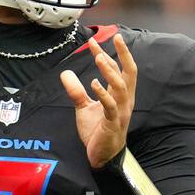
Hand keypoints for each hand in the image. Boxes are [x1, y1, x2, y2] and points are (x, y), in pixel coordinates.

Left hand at [60, 33, 136, 169]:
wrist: (100, 156)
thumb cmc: (97, 131)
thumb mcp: (83, 107)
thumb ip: (76, 91)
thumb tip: (65, 73)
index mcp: (120, 95)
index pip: (119, 69)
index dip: (109, 54)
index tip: (95, 40)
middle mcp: (124, 101)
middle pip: (129, 73)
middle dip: (124, 55)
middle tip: (115, 38)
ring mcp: (121, 112)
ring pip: (122, 87)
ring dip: (110, 71)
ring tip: (99, 58)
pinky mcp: (113, 123)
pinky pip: (110, 106)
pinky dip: (103, 93)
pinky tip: (93, 83)